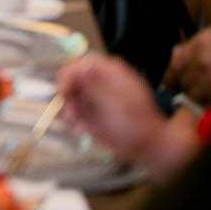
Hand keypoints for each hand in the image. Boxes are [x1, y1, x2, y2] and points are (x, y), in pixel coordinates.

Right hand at [57, 54, 195, 177]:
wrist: (148, 146)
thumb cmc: (137, 123)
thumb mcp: (118, 105)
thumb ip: (96, 87)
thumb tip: (79, 68)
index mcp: (110, 72)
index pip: (81, 62)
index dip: (68, 73)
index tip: (62, 91)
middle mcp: (98, 80)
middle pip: (69, 78)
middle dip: (66, 97)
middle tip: (71, 114)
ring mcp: (92, 96)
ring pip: (67, 96)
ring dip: (68, 111)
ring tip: (78, 126)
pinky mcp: (88, 111)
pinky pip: (71, 111)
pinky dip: (73, 121)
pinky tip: (82, 131)